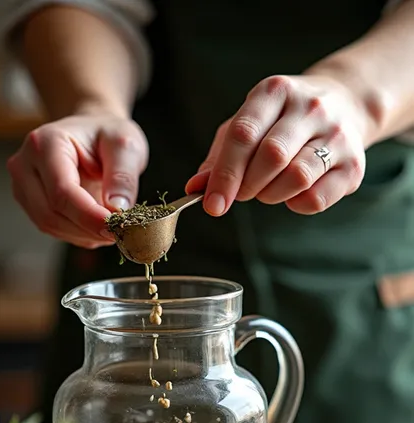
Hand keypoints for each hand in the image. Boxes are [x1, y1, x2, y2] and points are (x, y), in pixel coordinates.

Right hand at [8, 108, 147, 247]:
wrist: (92, 135)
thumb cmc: (106, 135)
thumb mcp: (126, 146)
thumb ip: (123, 176)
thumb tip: (117, 209)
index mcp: (45, 143)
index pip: (62, 192)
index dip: (89, 216)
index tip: (116, 228)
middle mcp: (25, 164)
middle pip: (51, 214)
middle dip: (87, 229)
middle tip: (119, 231)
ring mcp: (23, 186)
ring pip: (50, 225)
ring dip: (84, 234)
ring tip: (110, 225)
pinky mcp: (30, 203)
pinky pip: (53, 229)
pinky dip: (78, 233)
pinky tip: (96, 225)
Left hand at [186, 74, 368, 215]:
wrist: (346, 104)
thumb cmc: (282, 121)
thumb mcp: (248, 124)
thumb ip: (219, 155)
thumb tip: (195, 188)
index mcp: (275, 92)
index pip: (244, 134)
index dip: (224, 174)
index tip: (212, 205)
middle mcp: (310, 108)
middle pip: (271, 157)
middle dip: (248, 186)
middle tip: (242, 193)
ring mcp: (336, 135)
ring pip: (296, 178)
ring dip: (271, 195)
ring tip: (268, 189)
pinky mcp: (353, 165)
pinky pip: (317, 198)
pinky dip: (297, 205)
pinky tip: (293, 193)